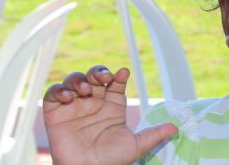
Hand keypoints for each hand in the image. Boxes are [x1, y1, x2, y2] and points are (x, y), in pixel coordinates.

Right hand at [42, 66, 177, 164]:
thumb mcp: (136, 146)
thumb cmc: (110, 161)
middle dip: (98, 71)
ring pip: (74, 80)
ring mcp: (74, 107)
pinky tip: (69, 97)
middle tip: (103, 77)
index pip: (115, 83)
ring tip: (86, 90)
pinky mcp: (55, 114)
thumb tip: (176, 128)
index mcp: (112, 106)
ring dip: (79, 79)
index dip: (119, 75)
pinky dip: (59, 90)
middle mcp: (94, 103)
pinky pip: (53, 94)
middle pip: (94, 76)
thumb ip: (154, 135)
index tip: (124, 73)